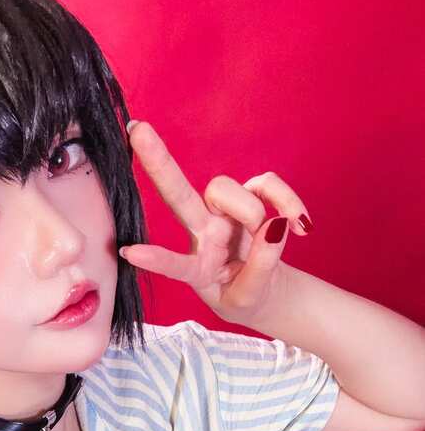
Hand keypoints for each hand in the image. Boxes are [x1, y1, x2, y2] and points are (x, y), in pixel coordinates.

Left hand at [119, 120, 312, 324]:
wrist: (265, 290)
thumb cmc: (244, 295)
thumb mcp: (248, 299)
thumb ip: (260, 269)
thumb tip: (274, 228)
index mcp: (196, 266)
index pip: (175, 264)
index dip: (156, 259)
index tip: (128, 253)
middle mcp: (203, 232)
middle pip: (178, 194)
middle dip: (159, 163)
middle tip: (137, 131)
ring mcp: (226, 212)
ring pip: (226, 189)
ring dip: (252, 212)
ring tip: (275, 237)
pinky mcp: (252, 196)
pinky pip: (266, 183)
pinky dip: (287, 202)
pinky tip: (301, 226)